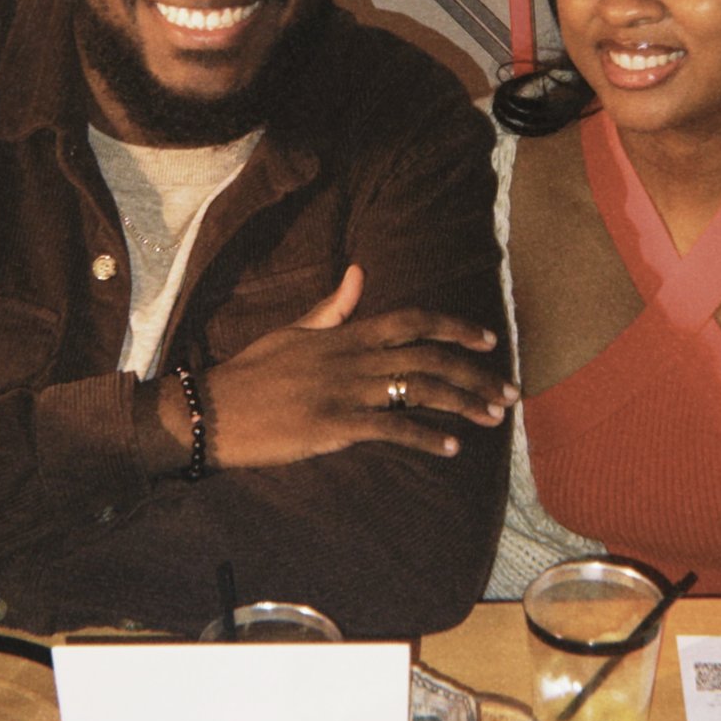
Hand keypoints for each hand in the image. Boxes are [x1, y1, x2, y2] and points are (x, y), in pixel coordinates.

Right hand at [181, 265, 515, 468]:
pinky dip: (425, 437)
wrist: (211, 411)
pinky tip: (450, 447)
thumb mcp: (293, 333)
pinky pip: (390, 429)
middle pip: (428, 357)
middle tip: (509, 392)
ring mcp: (343, 392)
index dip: (455, 328)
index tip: (488, 340)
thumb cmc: (252, 374)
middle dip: (475, 373)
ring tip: (491, 418)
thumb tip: (358, 273)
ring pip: (418, 391)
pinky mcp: (332, 426)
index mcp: (343, 334)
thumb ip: (332, 309)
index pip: (412, 321)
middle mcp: (350, 358)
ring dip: (462, 404)